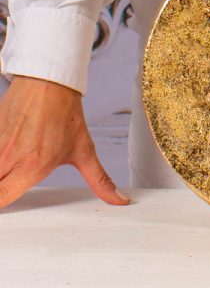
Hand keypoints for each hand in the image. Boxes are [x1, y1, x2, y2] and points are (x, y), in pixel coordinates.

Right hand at [0, 74, 129, 208]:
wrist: (49, 84)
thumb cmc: (65, 115)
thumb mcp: (84, 151)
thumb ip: (99, 180)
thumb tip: (119, 199)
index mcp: (32, 167)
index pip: (0, 201)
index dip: (3, 203)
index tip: (11, 198)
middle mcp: (8, 157)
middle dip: (1, 187)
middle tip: (14, 179)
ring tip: (14, 162)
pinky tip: (8, 149)